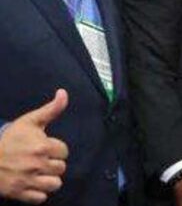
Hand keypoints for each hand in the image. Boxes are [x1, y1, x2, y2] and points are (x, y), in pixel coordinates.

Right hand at [0, 89, 68, 204]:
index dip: (56, 150)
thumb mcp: (30, 121)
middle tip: (41, 161)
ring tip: (40, 173)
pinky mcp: (19, 193)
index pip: (64, 152)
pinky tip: (32, 184)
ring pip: (54, 184)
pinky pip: (41, 198)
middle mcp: (36, 165)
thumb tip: (63, 93)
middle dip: (53, 164)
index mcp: (42, 147)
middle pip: (61, 168)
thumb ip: (51, 109)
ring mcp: (28, 180)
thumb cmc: (9, 139)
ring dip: (49, 180)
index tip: (46, 148)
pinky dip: (38, 193)